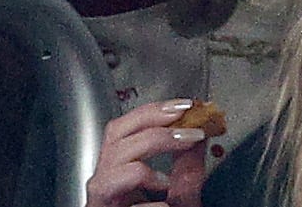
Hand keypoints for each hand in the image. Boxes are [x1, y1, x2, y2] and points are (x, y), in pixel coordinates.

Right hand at [87, 102, 211, 206]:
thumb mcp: (179, 201)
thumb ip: (186, 175)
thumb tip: (198, 143)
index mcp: (120, 169)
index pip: (126, 126)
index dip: (152, 111)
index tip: (184, 106)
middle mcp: (106, 182)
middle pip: (115, 139)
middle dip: (153, 131)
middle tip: (190, 133)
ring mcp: (103, 201)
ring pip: (112, 171)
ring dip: (144, 168)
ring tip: (168, 180)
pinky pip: (120, 206)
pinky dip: (145, 205)